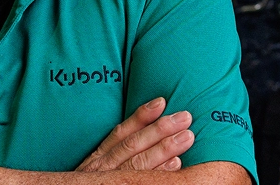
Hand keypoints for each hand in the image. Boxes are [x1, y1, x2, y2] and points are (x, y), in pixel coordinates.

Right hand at [74, 97, 194, 171]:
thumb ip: (116, 153)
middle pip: (133, 146)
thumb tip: (147, 133)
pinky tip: (176, 165)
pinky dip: (160, 174)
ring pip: (139, 164)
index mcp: (99, 158)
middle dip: (160, 130)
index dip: (141, 117)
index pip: (121, 133)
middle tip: (185, 117)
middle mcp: (103, 168)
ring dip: (165, 149)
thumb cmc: (91, 182)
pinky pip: (142, 182)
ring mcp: (112, 181)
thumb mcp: (95, 168)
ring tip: (187, 137)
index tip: (161, 102)